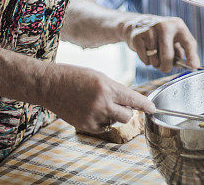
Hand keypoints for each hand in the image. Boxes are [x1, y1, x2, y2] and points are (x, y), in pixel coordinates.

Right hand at [40, 63, 154, 132]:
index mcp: (107, 88)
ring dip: (113, 115)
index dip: (146, 105)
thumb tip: (130, 102)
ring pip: (114, 122)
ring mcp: (93, 117)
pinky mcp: (85, 126)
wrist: (50, 85)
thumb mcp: (100, 77)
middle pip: (127, 116)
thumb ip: (116, 89)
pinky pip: (102, 127)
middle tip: (119, 104)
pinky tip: (90, 110)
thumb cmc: (75, 76)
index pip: (133, 99)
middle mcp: (102, 104)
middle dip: (128, 111)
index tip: (153, 109)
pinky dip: (101, 121)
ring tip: (98, 103)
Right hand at [123, 14, 199, 71]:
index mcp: (178, 25)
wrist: (138, 24)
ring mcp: (150, 29)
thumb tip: (192, 65)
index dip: (191, 56)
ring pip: (155, 59)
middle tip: (165, 68)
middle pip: (168, 56)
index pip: (188, 42)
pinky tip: (146, 51)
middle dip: (166, 67)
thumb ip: (183, 52)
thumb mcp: (175, 39)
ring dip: (155, 62)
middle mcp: (164, 25)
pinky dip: (146, 60)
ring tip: (154, 54)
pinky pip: (144, 57)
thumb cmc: (161, 36)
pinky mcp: (138, 35)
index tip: (193, 66)